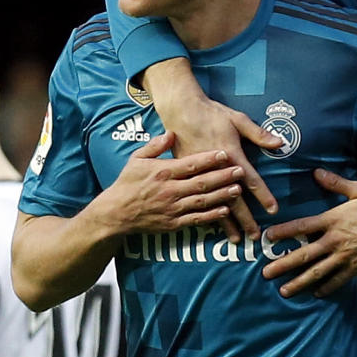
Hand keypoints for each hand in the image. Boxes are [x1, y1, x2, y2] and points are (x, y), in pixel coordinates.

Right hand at [96, 132, 242, 232]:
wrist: (116, 213)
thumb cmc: (128, 182)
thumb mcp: (136, 158)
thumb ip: (155, 145)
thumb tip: (172, 133)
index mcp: (162, 172)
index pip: (190, 164)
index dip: (209, 159)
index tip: (225, 153)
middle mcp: (169, 190)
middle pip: (201, 182)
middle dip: (223, 176)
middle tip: (240, 171)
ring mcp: (172, 208)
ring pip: (202, 201)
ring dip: (222, 195)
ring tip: (238, 189)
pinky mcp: (173, 223)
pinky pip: (196, 219)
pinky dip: (211, 215)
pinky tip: (225, 210)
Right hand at [145, 60, 282, 241]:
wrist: (179, 110)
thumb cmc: (210, 113)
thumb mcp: (237, 118)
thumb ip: (259, 133)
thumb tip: (281, 142)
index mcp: (230, 155)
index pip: (251, 180)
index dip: (263, 195)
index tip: (273, 209)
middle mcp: (216, 169)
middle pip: (233, 198)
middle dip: (245, 218)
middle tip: (255, 235)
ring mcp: (200, 174)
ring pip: (215, 204)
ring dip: (227, 222)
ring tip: (237, 238)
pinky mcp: (188, 175)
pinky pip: (198, 199)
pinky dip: (207, 213)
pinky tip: (214, 224)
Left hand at [262, 169, 356, 297]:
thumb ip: (336, 183)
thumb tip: (316, 172)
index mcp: (333, 220)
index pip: (302, 227)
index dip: (283, 232)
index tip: (267, 237)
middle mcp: (335, 240)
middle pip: (304, 255)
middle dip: (283, 265)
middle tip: (265, 273)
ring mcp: (345, 257)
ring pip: (317, 273)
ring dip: (298, 283)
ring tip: (283, 291)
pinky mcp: (356, 268)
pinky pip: (337, 281)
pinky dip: (326, 288)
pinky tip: (315, 293)